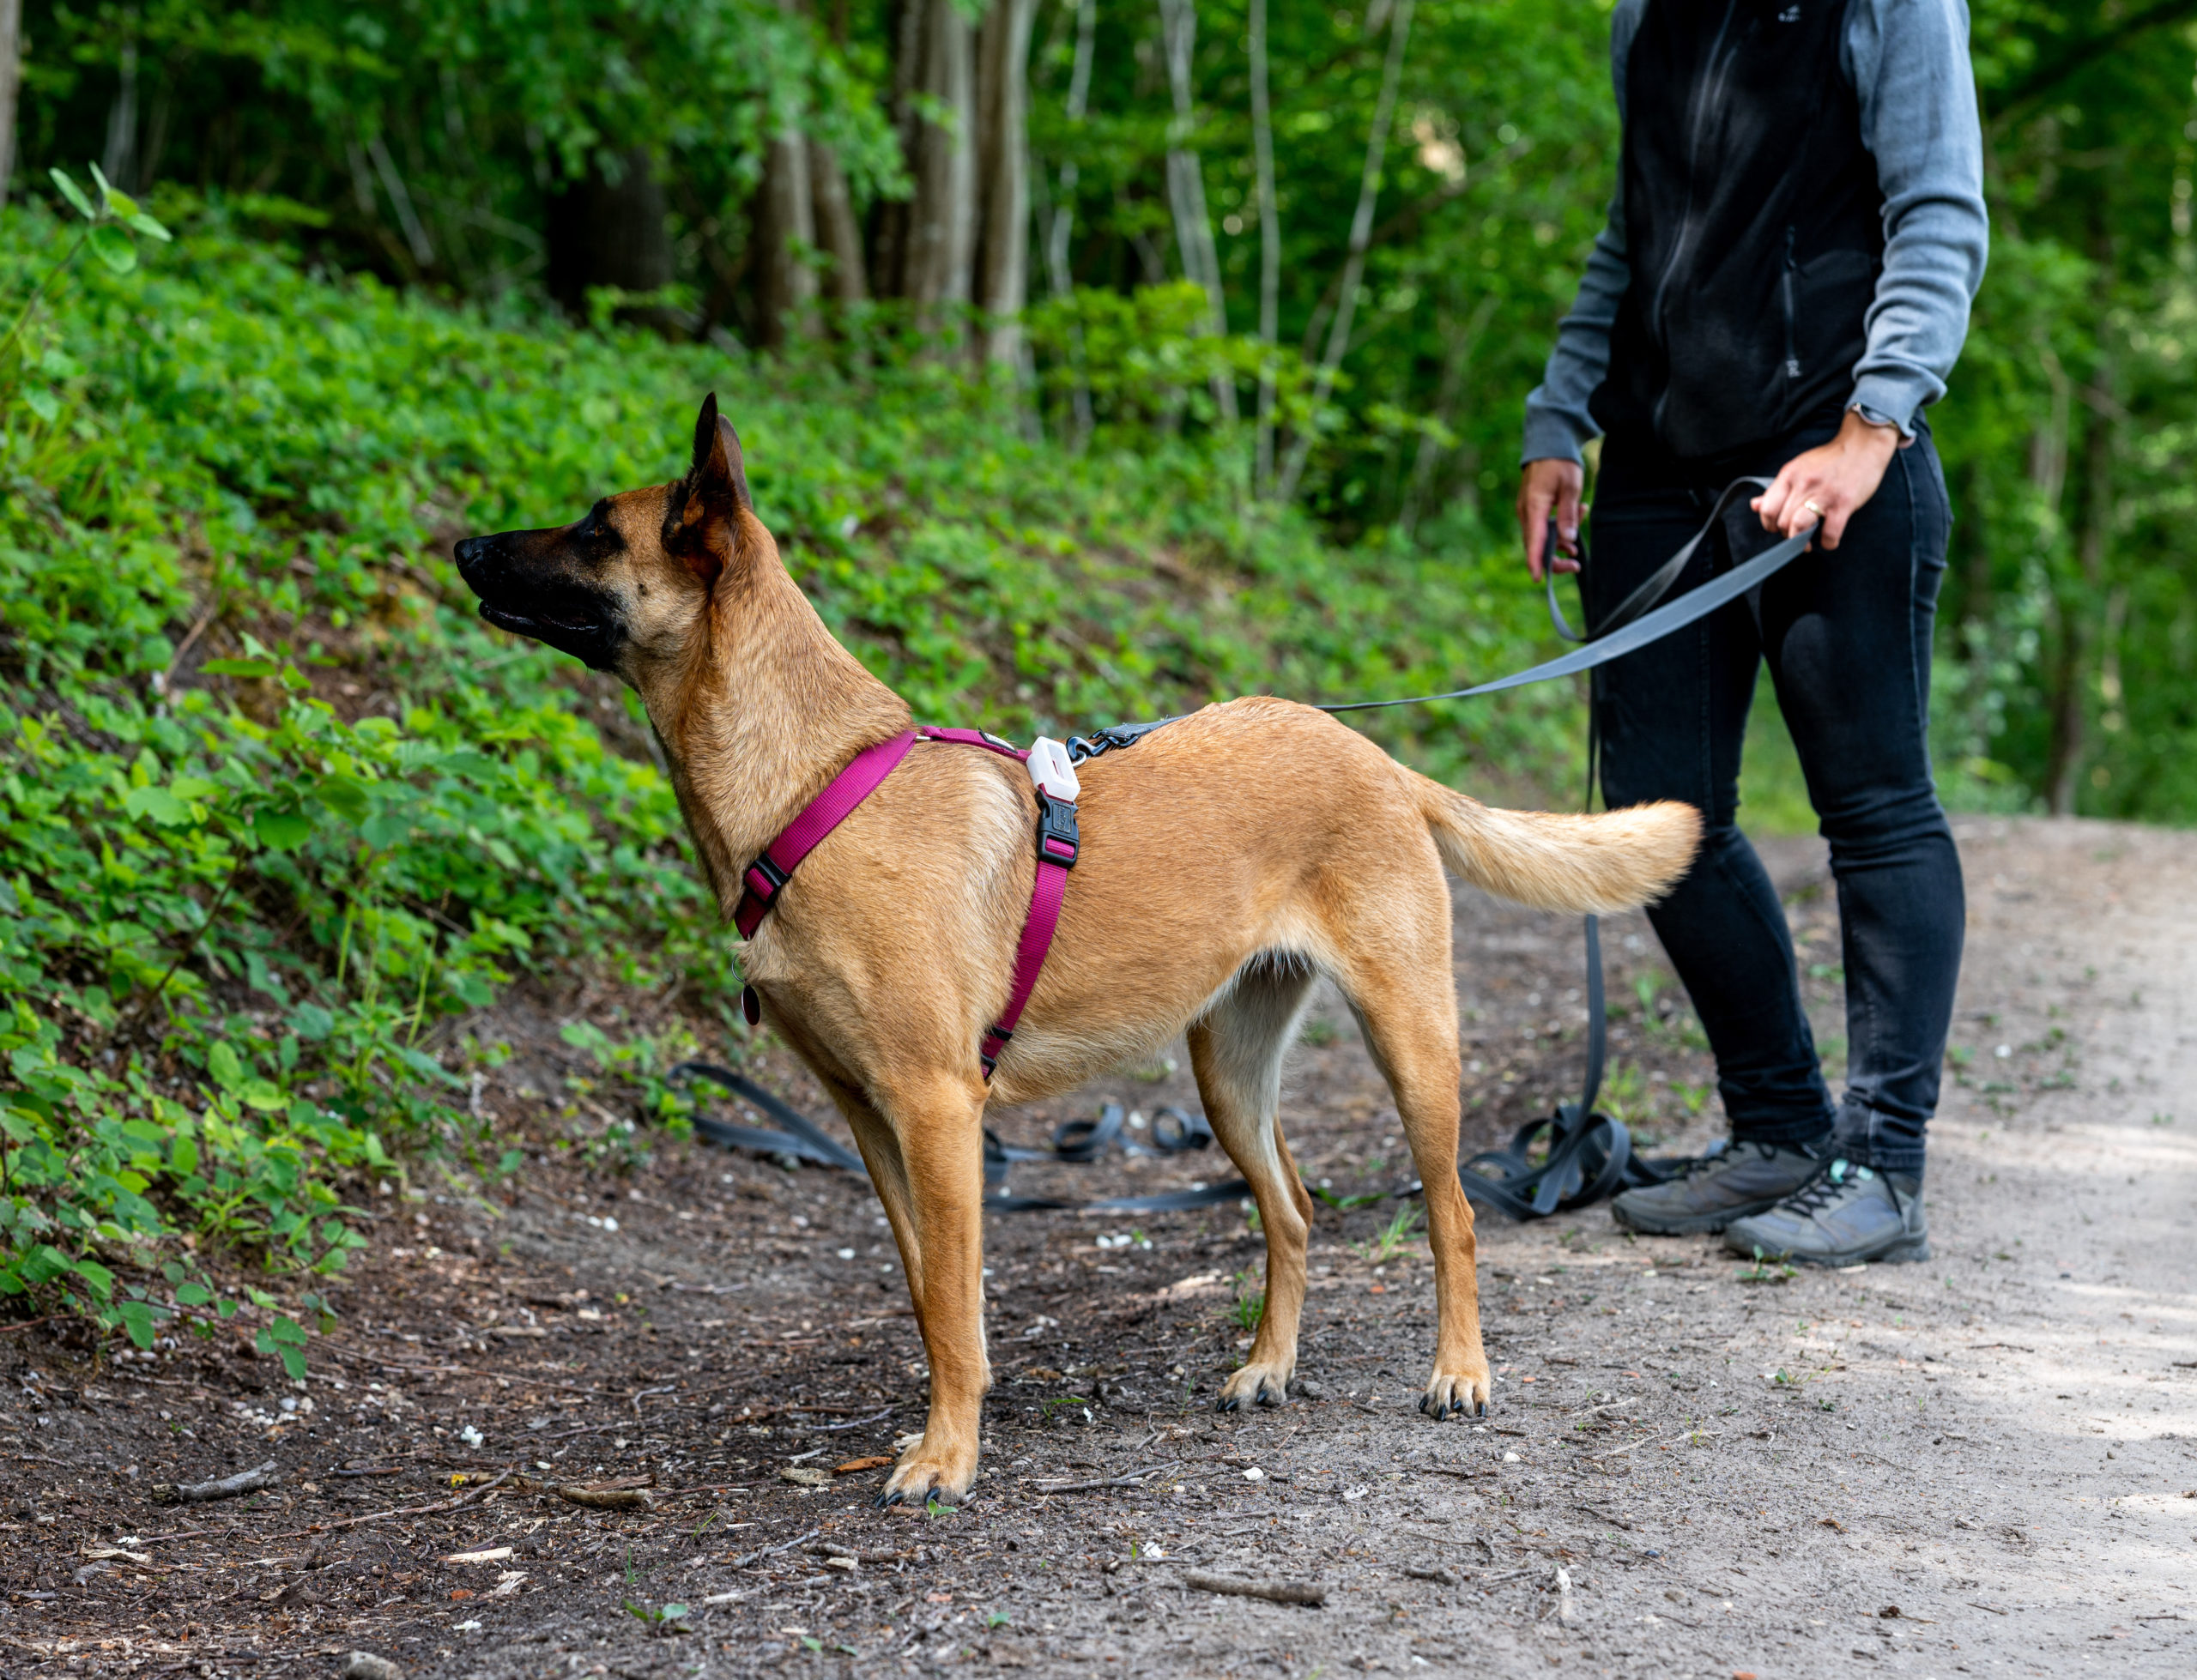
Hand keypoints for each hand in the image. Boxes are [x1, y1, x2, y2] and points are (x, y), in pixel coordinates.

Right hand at [1517, 457, 1584, 580]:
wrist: (1549, 445)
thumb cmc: (1560, 463)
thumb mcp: (1571, 487)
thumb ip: (1569, 514)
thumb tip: (1567, 539)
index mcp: (1534, 506)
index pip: (1533, 541)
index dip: (1536, 562)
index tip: (1539, 579)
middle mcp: (1527, 512)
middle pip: (1536, 546)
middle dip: (1555, 558)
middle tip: (1576, 564)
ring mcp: (1528, 512)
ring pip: (1542, 538)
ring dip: (1561, 540)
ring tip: (1582, 522)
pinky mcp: (1533, 510)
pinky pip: (1544, 527)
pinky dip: (1559, 528)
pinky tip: (1578, 513)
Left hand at [1752, 410, 1900, 550]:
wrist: (1863, 444)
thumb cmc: (1830, 460)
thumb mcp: (1798, 469)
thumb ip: (1777, 489)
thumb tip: (1755, 506)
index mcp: (1789, 475)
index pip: (1767, 509)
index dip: (1769, 524)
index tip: (1777, 527)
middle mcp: (1803, 484)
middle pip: (1782, 521)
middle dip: (1786, 534)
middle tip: (1796, 533)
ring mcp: (1824, 494)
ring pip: (1799, 527)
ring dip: (1801, 541)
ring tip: (1807, 542)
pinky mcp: (1843, 502)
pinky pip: (1829, 533)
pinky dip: (1827, 542)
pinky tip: (1828, 540)